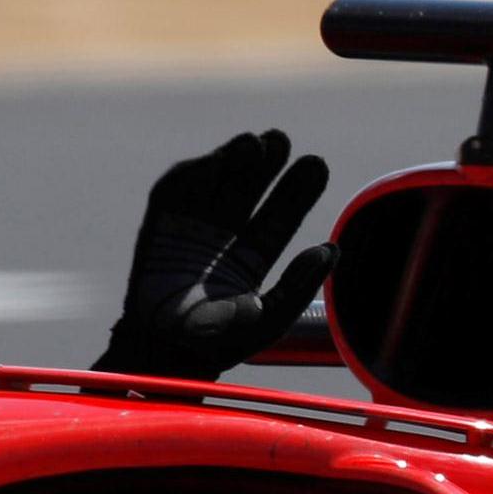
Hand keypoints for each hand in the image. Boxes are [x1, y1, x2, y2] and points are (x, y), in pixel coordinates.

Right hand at [93, 129, 336, 381]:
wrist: (162, 353)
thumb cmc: (216, 344)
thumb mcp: (267, 320)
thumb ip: (298, 286)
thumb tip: (332, 249)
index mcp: (252, 258)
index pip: (279, 216)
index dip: (297, 190)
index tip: (316, 165)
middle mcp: (224, 238)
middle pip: (249, 189)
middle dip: (265, 163)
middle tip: (282, 140)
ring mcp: (192, 228)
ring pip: (216, 182)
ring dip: (233, 158)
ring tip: (255, 143)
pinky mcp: (161, 225)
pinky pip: (176, 191)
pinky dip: (194, 172)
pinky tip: (216, 160)